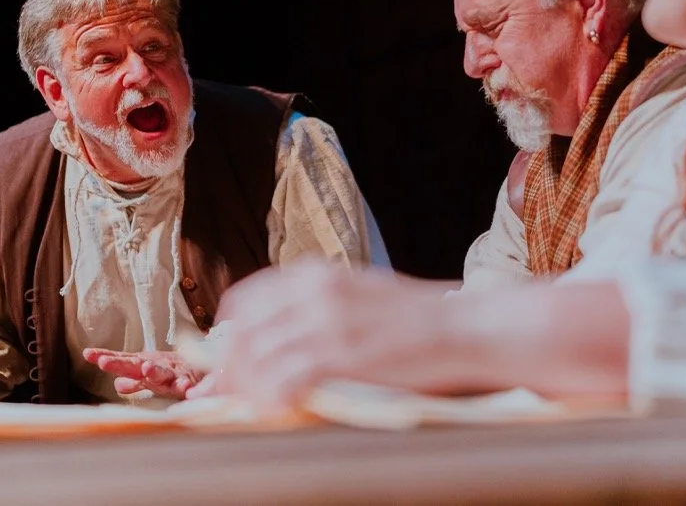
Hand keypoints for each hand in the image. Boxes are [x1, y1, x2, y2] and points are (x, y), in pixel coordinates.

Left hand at [82, 348, 203, 399]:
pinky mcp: (189, 381)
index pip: (121, 361)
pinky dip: (186, 385)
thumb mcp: (150, 376)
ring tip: (145, 369)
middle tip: (104, 363)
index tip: (88, 354)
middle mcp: (155, 367)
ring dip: (154, 371)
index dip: (106, 358)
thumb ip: (133, 380)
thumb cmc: (171, 372)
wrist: (202, 366)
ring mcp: (172, 374)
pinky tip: (185, 388)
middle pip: (135, 364)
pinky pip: (187, 384)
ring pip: (161, 372)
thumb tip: (117, 384)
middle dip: (120, 364)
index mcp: (144, 366)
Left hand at [189, 259, 462, 408]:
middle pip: (243, 333)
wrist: (461, 328)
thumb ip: (311, 308)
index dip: (225, 335)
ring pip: (256, 359)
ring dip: (243, 389)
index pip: (244, 299)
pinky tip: (273, 413)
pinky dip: (269, 399)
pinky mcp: (342, 356)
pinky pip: (284, 380)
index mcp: (313, 273)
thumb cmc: (411, 318)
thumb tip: (268, 338)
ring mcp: (327, 323)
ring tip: (247, 409)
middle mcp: (313, 291)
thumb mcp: (354, 294)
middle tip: (224, 397)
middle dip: (226, 370)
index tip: (224, 361)